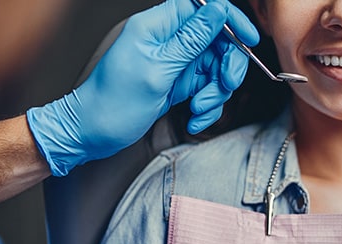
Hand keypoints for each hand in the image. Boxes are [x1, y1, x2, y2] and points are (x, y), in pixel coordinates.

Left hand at [26, 0, 258, 175]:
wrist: (93, 133)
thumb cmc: (114, 102)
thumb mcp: (157, 69)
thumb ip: (191, 39)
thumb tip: (218, 9)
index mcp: (158, 26)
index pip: (203, 7)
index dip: (230, 19)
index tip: (248, 40)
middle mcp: (169, 41)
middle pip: (217, 41)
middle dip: (227, 66)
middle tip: (225, 85)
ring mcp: (176, 63)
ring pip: (215, 68)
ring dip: (215, 93)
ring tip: (198, 110)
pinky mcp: (178, 83)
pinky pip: (206, 89)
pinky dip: (206, 106)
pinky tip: (193, 119)